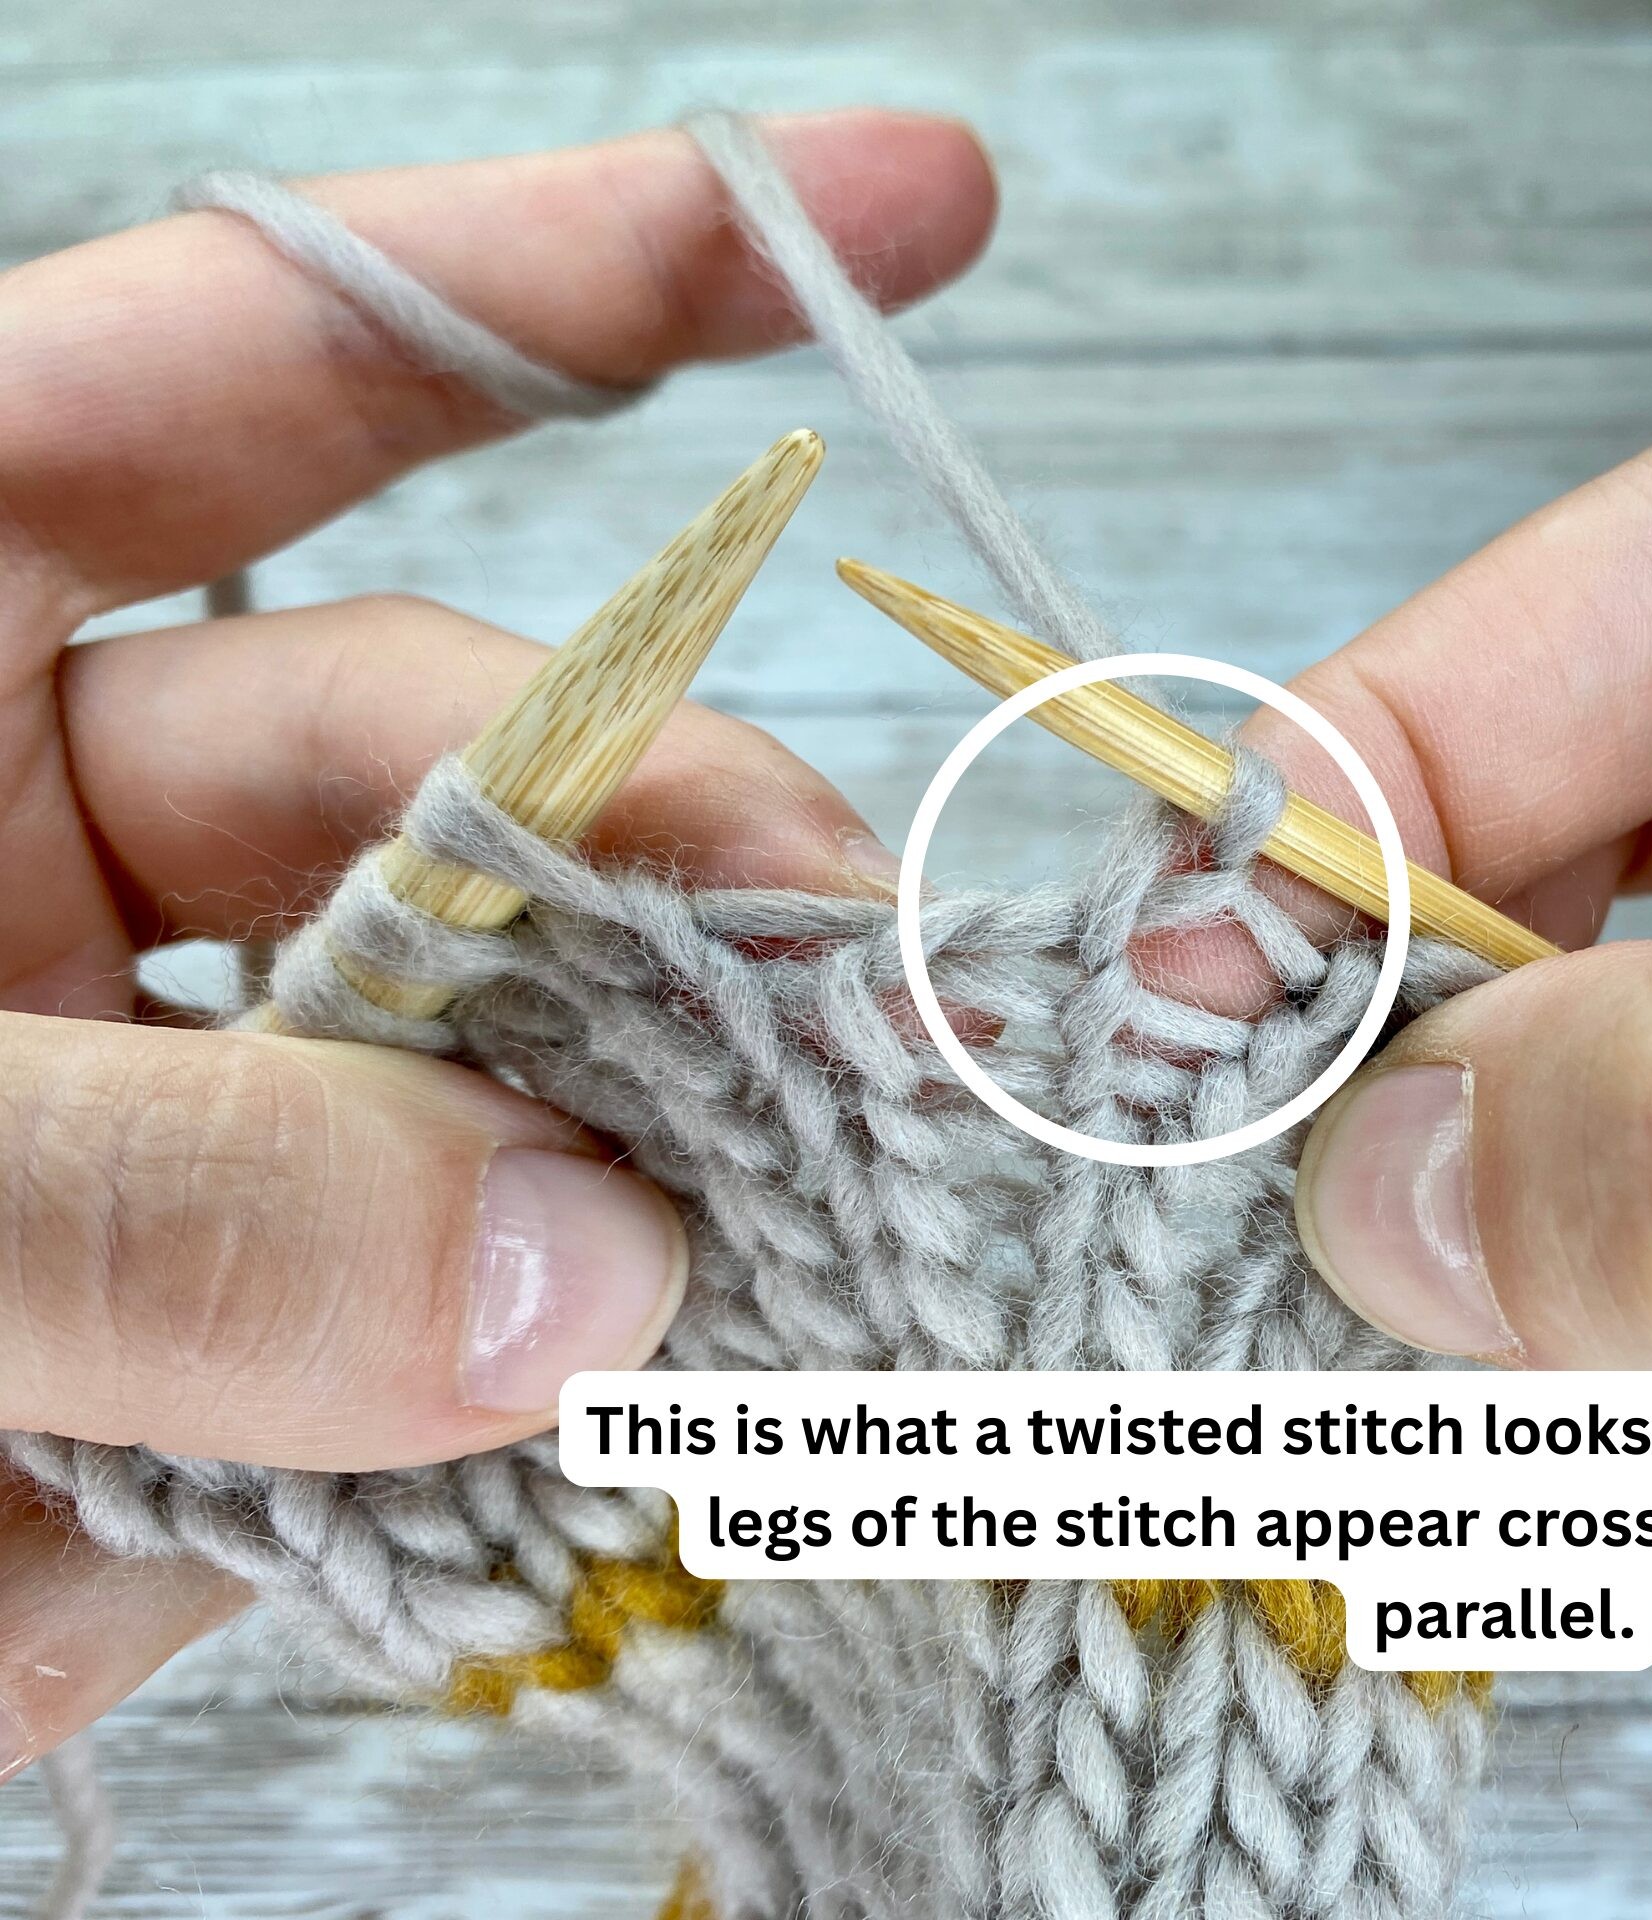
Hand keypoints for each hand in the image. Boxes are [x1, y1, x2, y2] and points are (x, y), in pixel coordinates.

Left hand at [0, 111, 995, 1775]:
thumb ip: (139, 1197)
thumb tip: (587, 1271)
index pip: (273, 374)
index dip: (588, 274)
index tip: (920, 203)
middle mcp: (37, 869)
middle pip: (457, 772)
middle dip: (685, 853)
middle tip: (869, 995)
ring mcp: (138, 1142)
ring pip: (487, 1088)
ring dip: (657, 1162)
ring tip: (842, 1231)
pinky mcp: (182, 1425)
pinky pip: (422, 1398)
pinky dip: (558, 1435)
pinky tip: (695, 1442)